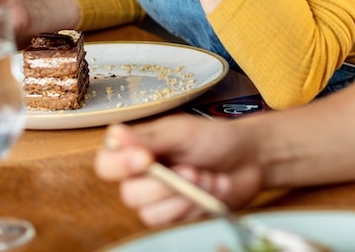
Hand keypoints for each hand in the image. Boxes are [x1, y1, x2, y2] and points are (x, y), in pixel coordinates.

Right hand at [95, 119, 265, 227]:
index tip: (145, 158)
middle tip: (191, 168)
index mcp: (136, 149)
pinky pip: (173, 223)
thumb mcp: (180, 132)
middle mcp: (142, 177)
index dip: (121, 165)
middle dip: (166, 184)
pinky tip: (210, 190)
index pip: (106, 164)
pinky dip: (196, 206)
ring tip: (204, 177)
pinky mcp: (177, 217)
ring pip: (150, 214)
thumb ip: (148, 138)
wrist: (248, 158)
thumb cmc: (213, 138)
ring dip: (184, 196)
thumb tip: (116, 135)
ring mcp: (159, 200)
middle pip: (130, 195)